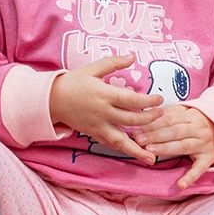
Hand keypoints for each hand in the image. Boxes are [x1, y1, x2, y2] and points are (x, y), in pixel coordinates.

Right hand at [48, 53, 162, 163]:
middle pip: (131, 120)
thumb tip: (133, 56)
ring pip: (120, 141)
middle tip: (162, 115)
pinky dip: (122, 150)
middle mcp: (103, 113)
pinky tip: (134, 154)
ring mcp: (98, 126)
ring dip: (137, 150)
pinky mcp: (93, 134)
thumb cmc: (73, 82)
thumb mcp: (92, 68)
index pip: (132, 101)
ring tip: (152, 159)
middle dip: (149, 120)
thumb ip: (114, 62)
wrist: (51, 99)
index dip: (149, 102)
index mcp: (104, 95)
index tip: (160, 100)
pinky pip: (110, 144)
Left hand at [134, 104, 213, 188]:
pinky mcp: (209, 159)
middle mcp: (198, 129)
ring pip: (184, 145)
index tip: (138, 130)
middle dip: (155, 135)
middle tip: (139, 140)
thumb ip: (169, 114)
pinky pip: (199, 169)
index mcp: (191, 116)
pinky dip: (190, 177)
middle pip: (174, 131)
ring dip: (166, 148)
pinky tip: (180, 185)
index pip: (169, 119)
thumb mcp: (188, 113)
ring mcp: (203, 144)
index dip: (153, 124)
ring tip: (150, 151)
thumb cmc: (201, 122)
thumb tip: (146, 116)